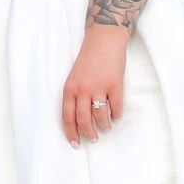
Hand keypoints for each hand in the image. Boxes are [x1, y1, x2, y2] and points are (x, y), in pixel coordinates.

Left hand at [61, 24, 128, 147]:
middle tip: (93, 139)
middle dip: (89, 134)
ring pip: (101, 117)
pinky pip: (116, 108)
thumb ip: (75, 95)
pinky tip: (115, 114)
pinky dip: (116, 114)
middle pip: (84, 120)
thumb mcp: (74, 77)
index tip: (75, 143)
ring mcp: (99, 87)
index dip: (71, 133)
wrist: (104, 40)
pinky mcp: (115, 85)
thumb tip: (79, 119)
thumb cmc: (88, 59)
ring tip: (106, 127)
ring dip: (104, 126)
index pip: (67, 117)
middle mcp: (83, 89)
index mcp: (70, 88)